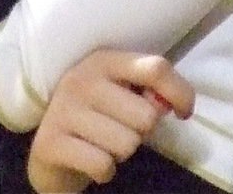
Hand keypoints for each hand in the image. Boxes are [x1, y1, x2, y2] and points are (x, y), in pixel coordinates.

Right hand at [26, 50, 193, 192]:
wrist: (50, 150)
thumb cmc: (98, 118)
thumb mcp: (124, 96)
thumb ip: (149, 92)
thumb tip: (167, 105)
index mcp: (103, 60)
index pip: (155, 68)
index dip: (180, 93)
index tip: (182, 113)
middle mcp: (81, 79)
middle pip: (146, 116)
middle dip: (140, 133)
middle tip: (120, 130)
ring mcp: (63, 110)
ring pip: (127, 145)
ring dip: (121, 153)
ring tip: (103, 144)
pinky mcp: (51, 142)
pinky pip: (103, 165)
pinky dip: (104, 171)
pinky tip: (91, 160)